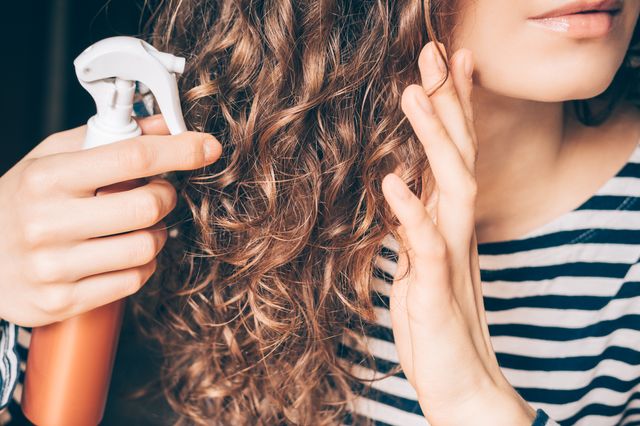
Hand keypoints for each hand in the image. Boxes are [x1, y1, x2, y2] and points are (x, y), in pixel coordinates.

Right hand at [0, 115, 221, 326]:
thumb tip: (162, 125)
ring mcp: (54, 267)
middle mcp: (47, 222)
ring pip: (146, 248)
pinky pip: (133, 280)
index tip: (206, 147)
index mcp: (47, 177)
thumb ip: (106, 139)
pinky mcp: (62, 301)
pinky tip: (124, 254)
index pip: (131, 157)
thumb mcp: (51, 159)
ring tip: (137, 227)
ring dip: (156, 235)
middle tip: (156, 193)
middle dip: (165, 197)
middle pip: (147, 207)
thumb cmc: (20, 202)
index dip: (179, 150)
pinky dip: (142, 265)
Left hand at [381, 41, 536, 424]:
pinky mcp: (436, 290)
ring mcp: (450, 258)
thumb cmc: (436, 326)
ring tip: (413, 94)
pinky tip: (393, 182)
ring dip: (433, 140)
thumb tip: (403, 192)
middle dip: (448, 103)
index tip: (447, 64)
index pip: (455, 155)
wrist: (459, 385)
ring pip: (452, 187)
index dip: (453, 109)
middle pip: (458, 155)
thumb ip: (417, 226)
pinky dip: (411, 212)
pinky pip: (427, 245)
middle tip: (435, 53)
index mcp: (448, 224)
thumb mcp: (420, 265)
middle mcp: (455, 232)